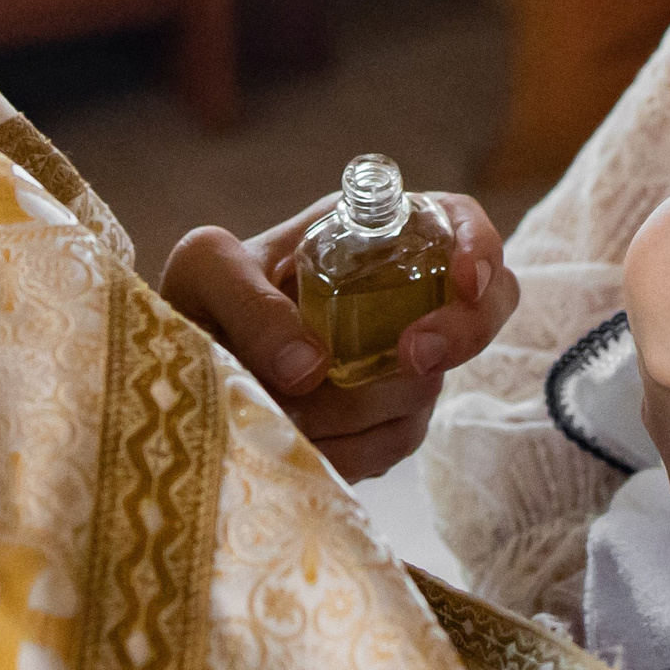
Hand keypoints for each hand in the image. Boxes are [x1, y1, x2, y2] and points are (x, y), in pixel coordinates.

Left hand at [161, 190, 520, 480]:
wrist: (181, 371)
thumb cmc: (199, 299)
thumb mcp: (206, 271)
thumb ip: (247, 298)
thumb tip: (311, 368)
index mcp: (371, 237)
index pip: (459, 223)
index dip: (480, 248)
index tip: (461, 283)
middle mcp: (401, 296)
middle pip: (487, 307)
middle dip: (460, 334)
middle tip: (409, 356)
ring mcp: (400, 364)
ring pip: (430, 389)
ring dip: (365, 406)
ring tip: (289, 406)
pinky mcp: (384, 425)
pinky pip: (395, 443)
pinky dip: (349, 447)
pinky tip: (300, 437)